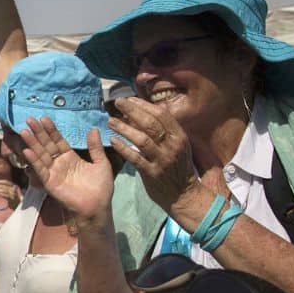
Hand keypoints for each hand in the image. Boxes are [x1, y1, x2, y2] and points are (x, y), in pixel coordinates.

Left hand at [0, 179, 21, 208]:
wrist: (21, 207)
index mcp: (14, 186)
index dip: (0, 182)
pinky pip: (7, 195)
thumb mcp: (10, 193)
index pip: (7, 182)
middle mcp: (15, 189)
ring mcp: (14, 194)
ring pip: (4, 190)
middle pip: (4, 186)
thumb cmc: (14, 200)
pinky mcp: (14, 199)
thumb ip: (5, 190)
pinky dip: (2, 194)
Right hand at [20, 117, 114, 229]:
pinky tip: (27, 151)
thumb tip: (93, 129)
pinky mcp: (50, 183)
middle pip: (47, 145)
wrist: (97, 207)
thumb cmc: (101, 187)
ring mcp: (53, 173)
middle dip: (38, 133)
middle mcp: (59, 164)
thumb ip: (95, 147)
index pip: (58, 141)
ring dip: (32, 143)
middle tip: (30, 119)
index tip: (44, 118)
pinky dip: (34, 161)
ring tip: (24, 131)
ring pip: (41, 155)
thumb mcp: (101, 163)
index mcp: (70, 158)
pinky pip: (41, 170)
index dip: (51, 130)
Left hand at [107, 97, 200, 213]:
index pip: (161, 115)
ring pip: (142, 139)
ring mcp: (162, 159)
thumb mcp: (175, 145)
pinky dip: (123, 148)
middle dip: (133, 111)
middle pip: (151, 123)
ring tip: (111, 121)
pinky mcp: (152, 173)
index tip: (130, 99)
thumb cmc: (177, 166)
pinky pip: (135, 158)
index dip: (144, 105)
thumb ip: (161, 131)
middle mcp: (172, 145)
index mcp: (178, 136)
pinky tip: (113, 141)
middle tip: (118, 103)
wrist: (183, 193)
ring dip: (125, 128)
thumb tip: (140, 114)